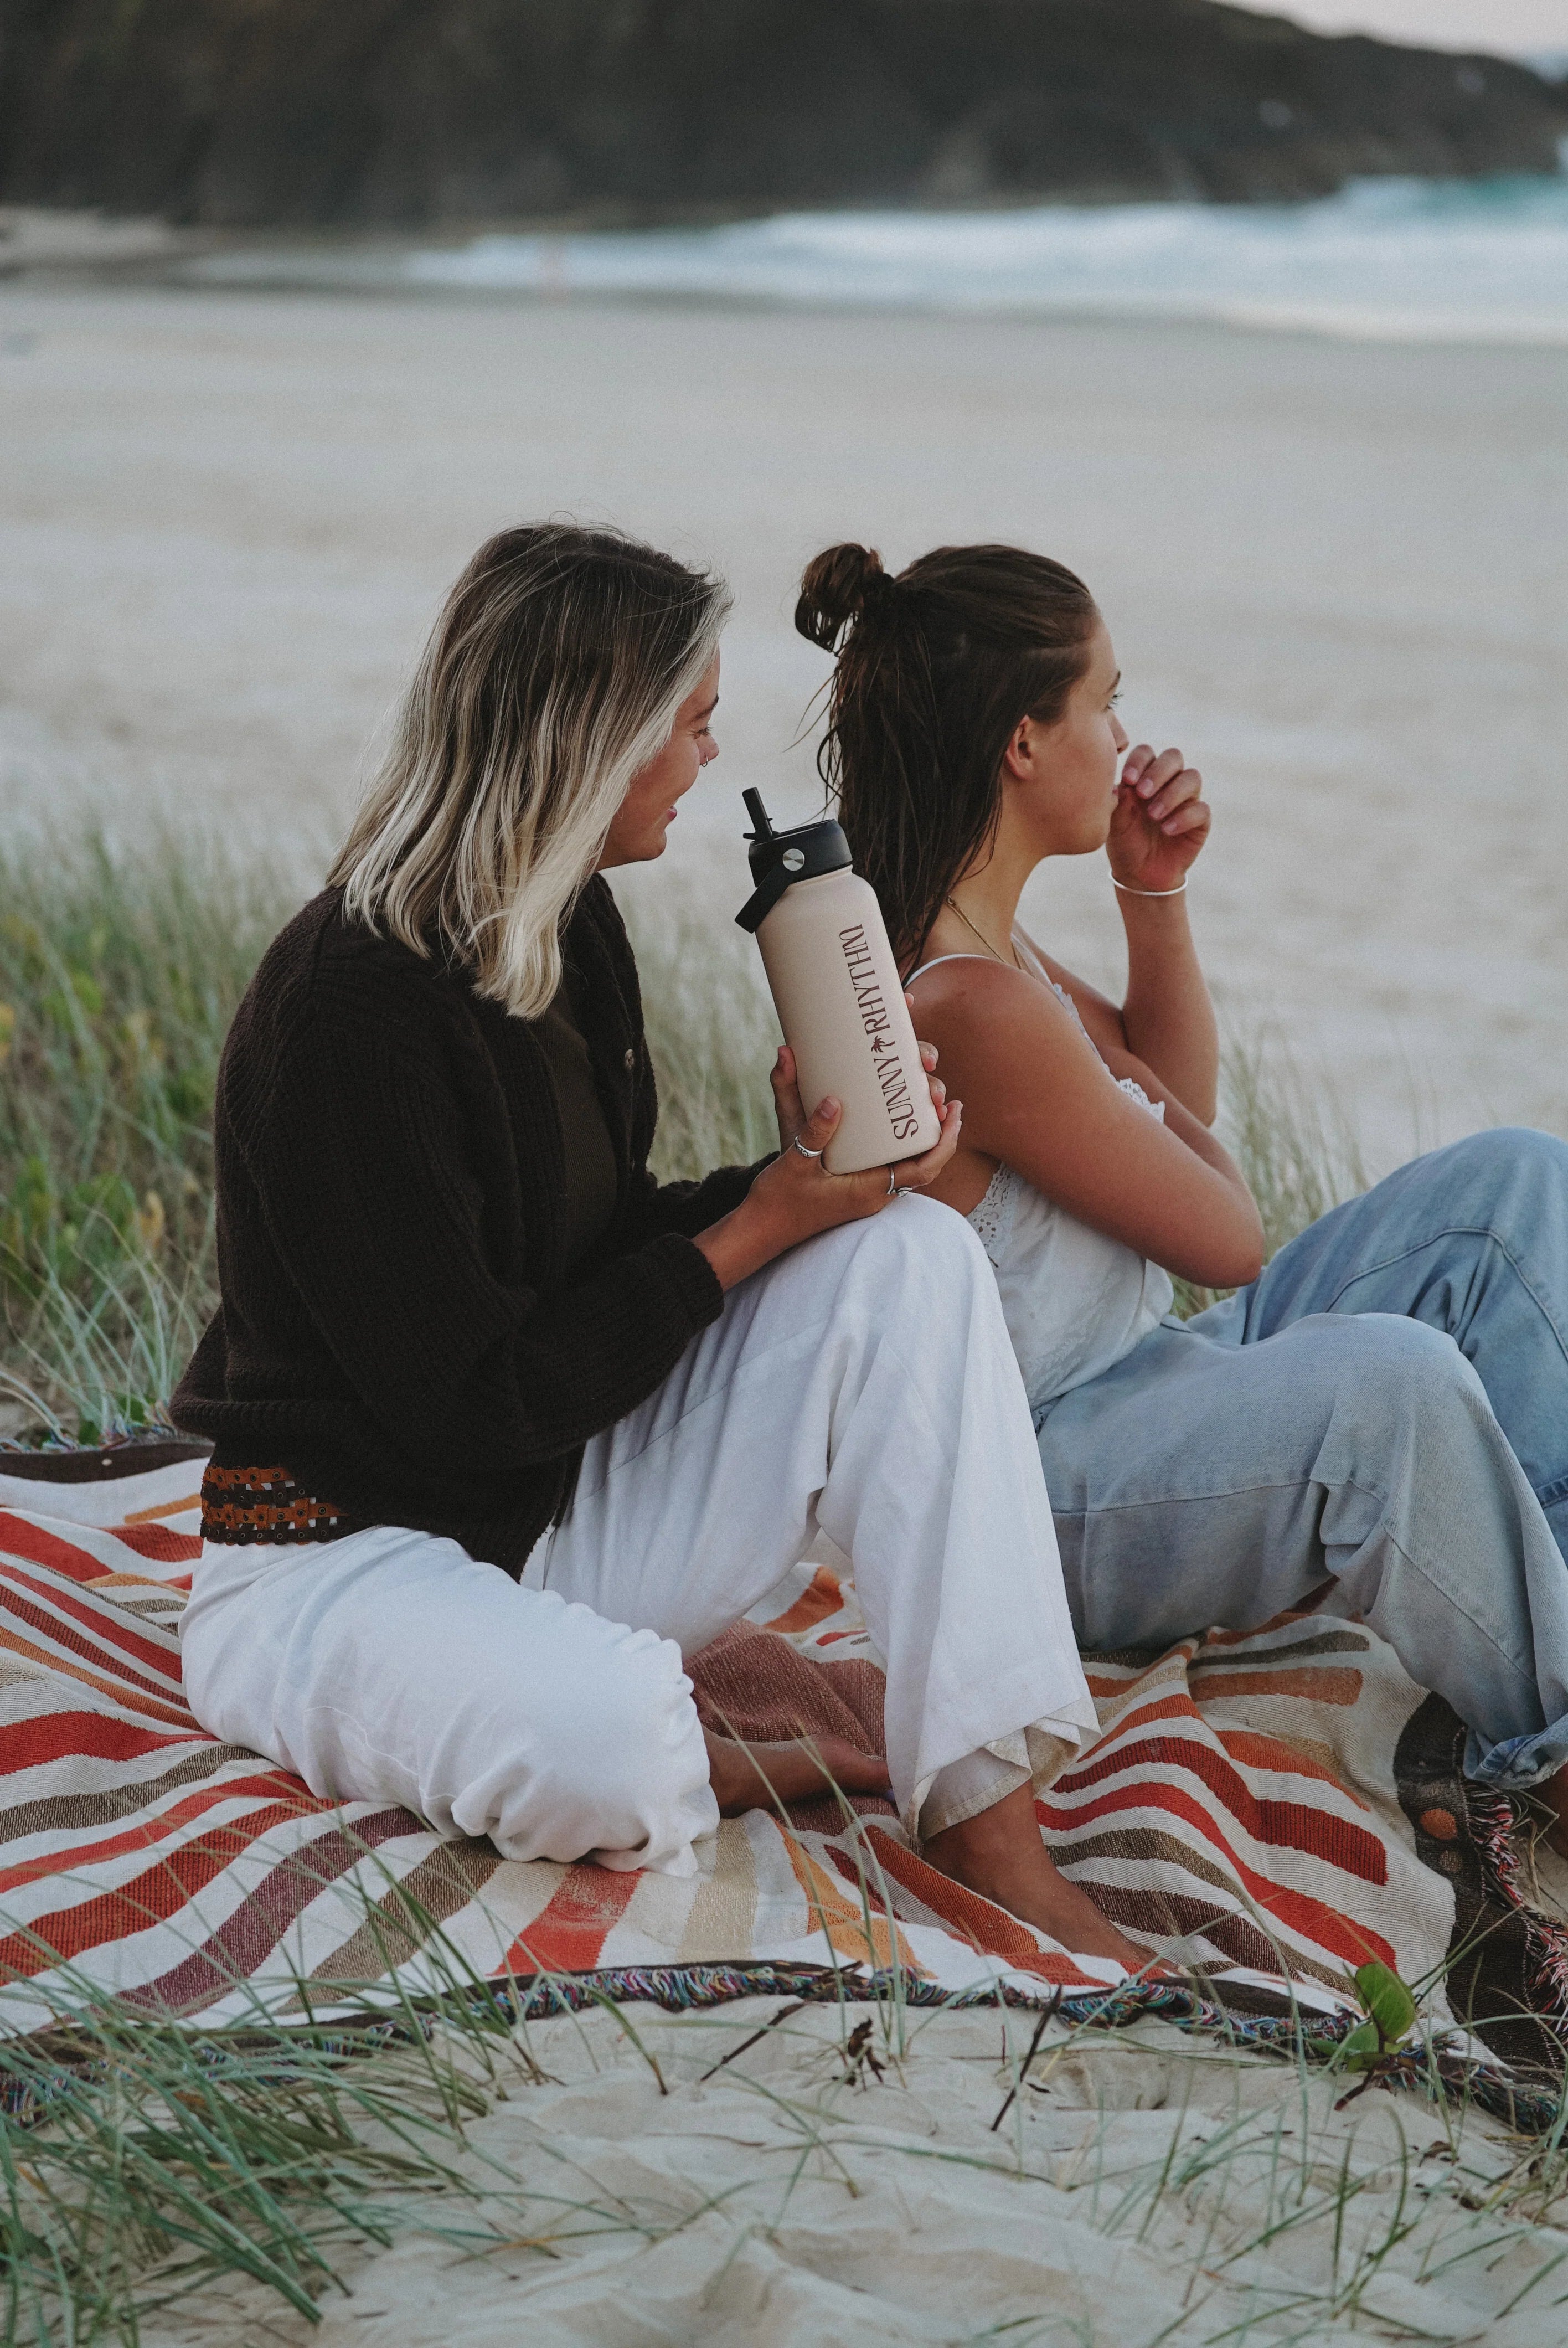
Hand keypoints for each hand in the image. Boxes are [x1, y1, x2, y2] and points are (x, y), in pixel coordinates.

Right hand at [696, 1035, 961, 1287]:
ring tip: (927, 1108)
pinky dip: (901, 1148)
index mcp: (869, 1192)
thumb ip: (815, 1131)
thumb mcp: (795, 1161)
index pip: (924, 1169)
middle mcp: (875, 1197)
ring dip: (923, 1142)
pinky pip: (891, 1169)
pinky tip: (893, 1126)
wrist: (761, 1230)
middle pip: (925, 1167)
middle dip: (941, 1136)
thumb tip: (835, 1100)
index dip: (946, 1141)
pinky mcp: (856, 1193)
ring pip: (909, 1169)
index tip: (954, 1111)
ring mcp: (866, 1196)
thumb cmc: (777, 1200)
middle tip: (945, 1101)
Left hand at [1108, 744, 1210, 895]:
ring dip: (1172, 793)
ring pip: (1192, 778)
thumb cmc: (1125, 841)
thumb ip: (1118, 802)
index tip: (1127, 780)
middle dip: (1158, 772)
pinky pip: (1201, 809)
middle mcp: (1168, 781)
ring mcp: (1187, 799)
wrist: (1139, 874)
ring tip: (1153, 815)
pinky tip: (1167, 830)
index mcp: (1144, 775)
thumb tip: (1121, 786)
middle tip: (1142, 792)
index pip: (1147, 753)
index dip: (1139, 761)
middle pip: (1173, 757)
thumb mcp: (1114, 822)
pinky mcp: (1200, 820)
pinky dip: (1184, 817)